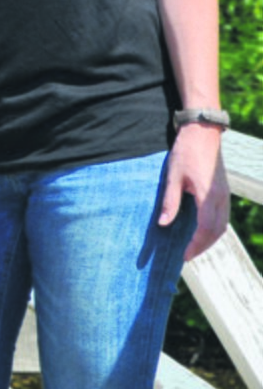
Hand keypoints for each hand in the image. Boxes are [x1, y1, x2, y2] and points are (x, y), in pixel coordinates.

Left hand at [163, 123, 230, 259]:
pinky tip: (202, 231)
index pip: (205, 229)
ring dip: (210, 239)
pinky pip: (223, 216)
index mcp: (208, 196)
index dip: (195, 244)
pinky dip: (214, 228)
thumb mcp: (172, 177)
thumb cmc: (185, 153)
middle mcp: (221, 198)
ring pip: (223, 225)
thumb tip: (163, 224)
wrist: (203, 133)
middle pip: (217, 231)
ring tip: (194, 247)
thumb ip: (170, 202)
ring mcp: (225, 195)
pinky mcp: (224, 191)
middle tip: (187, 255)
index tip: (184, 255)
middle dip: (203, 246)